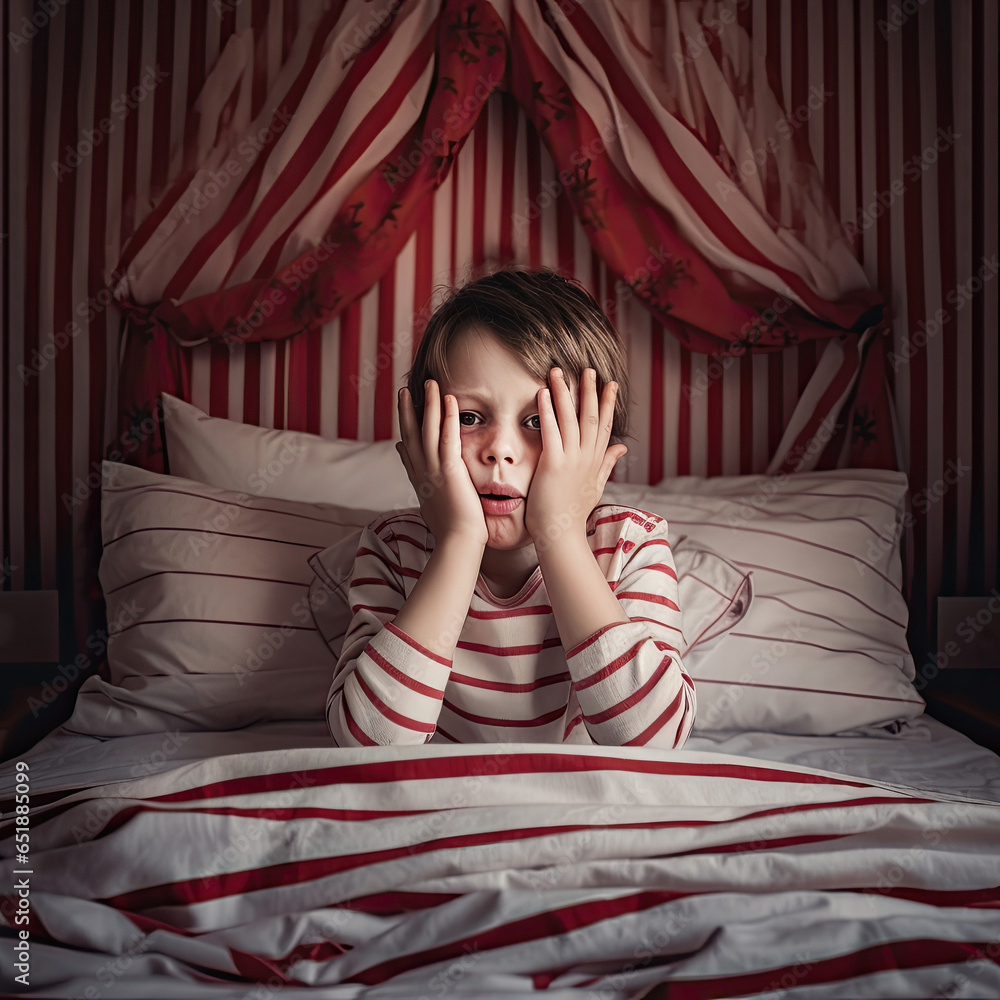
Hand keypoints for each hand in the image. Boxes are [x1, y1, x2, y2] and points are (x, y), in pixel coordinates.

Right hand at [396, 380, 488, 545]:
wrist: (458, 543)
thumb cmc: (450, 529)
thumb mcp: (430, 502)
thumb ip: (421, 481)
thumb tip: (408, 466)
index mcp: (419, 479)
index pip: (408, 447)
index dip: (404, 425)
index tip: (402, 408)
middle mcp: (422, 471)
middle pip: (410, 433)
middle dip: (407, 409)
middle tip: (405, 389)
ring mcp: (433, 470)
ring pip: (427, 430)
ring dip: (428, 404)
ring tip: (430, 383)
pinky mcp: (449, 471)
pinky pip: (448, 438)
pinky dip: (448, 417)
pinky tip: (449, 399)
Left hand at [523, 367, 627, 543]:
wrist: (561, 536)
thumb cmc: (572, 513)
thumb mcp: (596, 485)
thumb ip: (608, 463)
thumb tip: (622, 447)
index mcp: (595, 461)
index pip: (605, 426)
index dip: (608, 403)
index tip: (611, 383)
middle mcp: (586, 458)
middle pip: (592, 417)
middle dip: (590, 391)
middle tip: (588, 369)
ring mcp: (572, 460)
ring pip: (572, 419)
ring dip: (565, 393)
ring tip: (559, 371)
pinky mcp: (554, 465)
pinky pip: (551, 432)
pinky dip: (547, 411)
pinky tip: (543, 393)